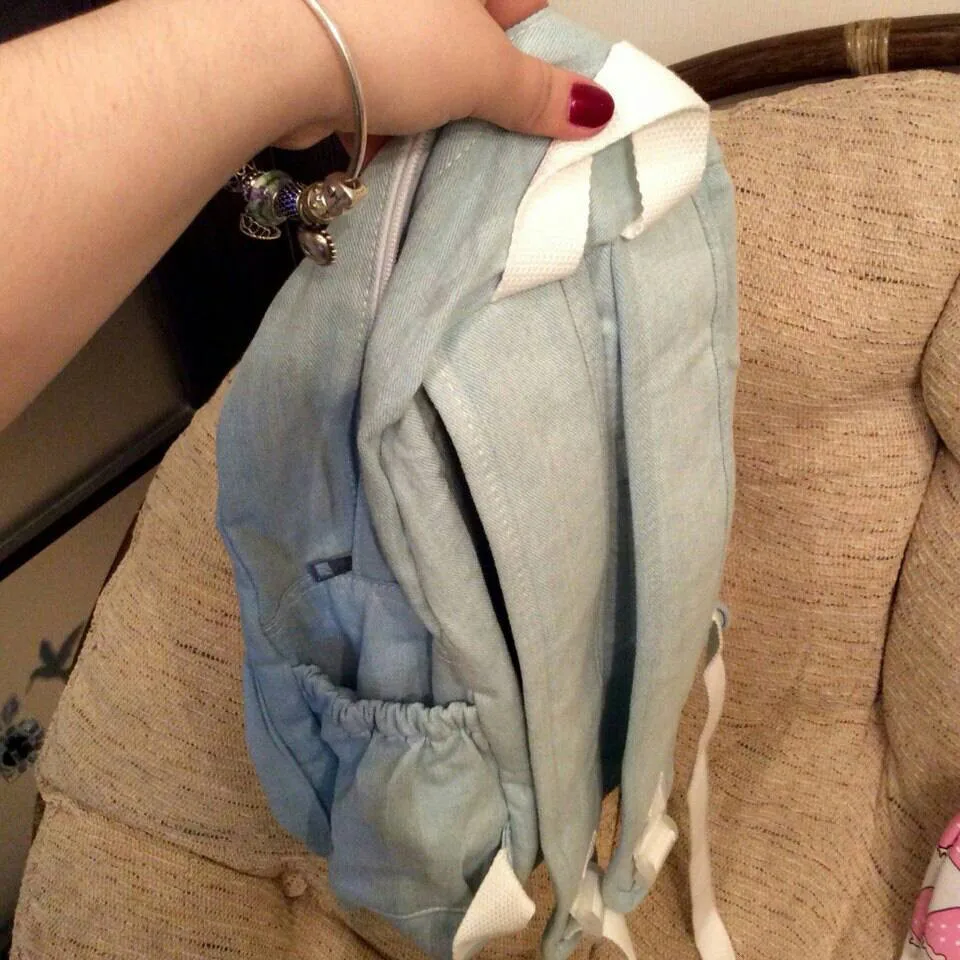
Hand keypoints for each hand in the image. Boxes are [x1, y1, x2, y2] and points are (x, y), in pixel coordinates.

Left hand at [271, 0, 614, 149]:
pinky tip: (410, 157)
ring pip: (428, 72)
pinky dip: (399, 126)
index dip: (544, 53)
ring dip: (444, 118)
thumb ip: (537, 92)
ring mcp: (372, 16)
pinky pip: (385, 92)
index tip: (551, 104)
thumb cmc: (387, 38)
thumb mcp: (482, 68)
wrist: (268, 57)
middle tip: (512, 143)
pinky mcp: (335, 52)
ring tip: (461, 159)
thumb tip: (597, 108)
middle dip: (490, 94)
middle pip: (473, 40)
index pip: (525, 2)